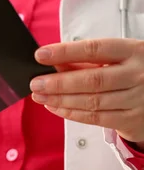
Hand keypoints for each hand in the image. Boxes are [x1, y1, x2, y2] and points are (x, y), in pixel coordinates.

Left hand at [29, 38, 143, 146]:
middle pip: (92, 80)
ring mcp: (137, 99)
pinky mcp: (132, 120)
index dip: (65, 52)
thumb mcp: (118, 58)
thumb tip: (54, 63)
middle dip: (58, 83)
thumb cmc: (136, 71)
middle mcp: (138, 75)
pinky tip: (56, 107)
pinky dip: (72, 113)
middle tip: (36, 83)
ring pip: (92, 101)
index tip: (41, 55)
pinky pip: (96, 118)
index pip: (94, 50)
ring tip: (40, 96)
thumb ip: (87, 60)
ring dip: (60, 100)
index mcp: (133, 51)